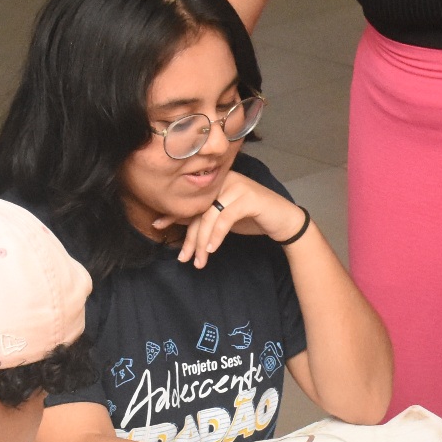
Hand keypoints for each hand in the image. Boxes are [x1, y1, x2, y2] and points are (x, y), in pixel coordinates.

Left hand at [152, 168, 303, 268]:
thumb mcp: (223, 217)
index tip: (157, 226)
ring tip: (199, 261)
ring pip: (210, 216)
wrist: (284, 220)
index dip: (173, 214)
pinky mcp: (249, 197)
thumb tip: (174, 221)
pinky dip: (216, 235)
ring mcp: (237, 186)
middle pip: (199, 210)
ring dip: (202, 242)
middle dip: (190, 237)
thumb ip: (202, 216)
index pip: (191, 200)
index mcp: (216, 182)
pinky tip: (212, 249)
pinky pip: (225, 218)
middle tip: (184, 258)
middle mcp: (225, 180)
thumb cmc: (253, 217)